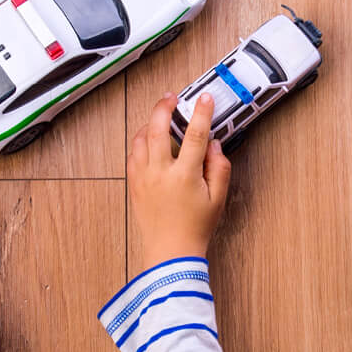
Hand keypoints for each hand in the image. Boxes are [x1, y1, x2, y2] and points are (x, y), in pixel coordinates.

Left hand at [127, 91, 230, 265]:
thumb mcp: (218, 199)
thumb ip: (219, 168)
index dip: (201, 113)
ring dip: (149, 123)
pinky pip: (132, 154)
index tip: (205, 99)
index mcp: (184, 175)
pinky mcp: (134, 184)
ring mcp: (143, 178)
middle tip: (171, 97)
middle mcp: (160, 173)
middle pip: (157, 128)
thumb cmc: (194, 229)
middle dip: (163, 107)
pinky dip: (140, 142)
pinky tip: (148, 140)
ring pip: (140, 139)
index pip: (195, 135)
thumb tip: (214, 146)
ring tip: (159, 117)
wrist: (170, 253)